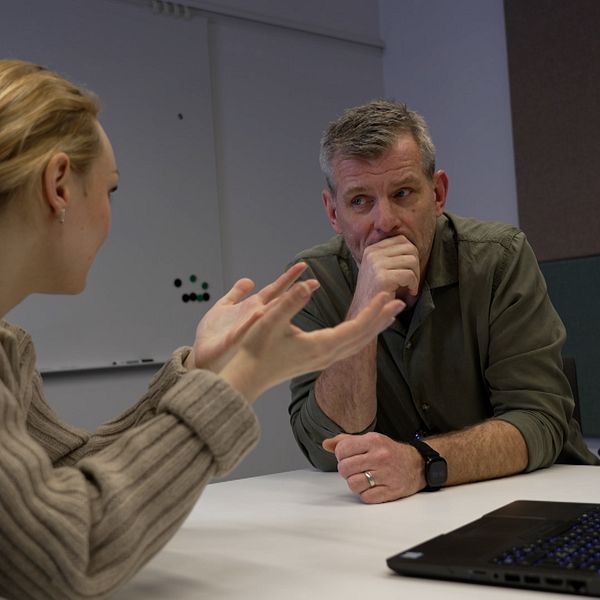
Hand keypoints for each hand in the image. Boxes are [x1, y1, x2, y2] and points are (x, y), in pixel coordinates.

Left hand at [186, 263, 309, 372]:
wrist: (203, 355)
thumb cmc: (214, 335)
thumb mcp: (224, 306)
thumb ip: (237, 293)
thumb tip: (248, 280)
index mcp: (253, 307)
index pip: (276, 289)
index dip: (289, 278)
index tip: (303, 266)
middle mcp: (256, 318)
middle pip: (279, 301)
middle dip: (296, 292)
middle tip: (314, 283)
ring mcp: (248, 329)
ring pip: (268, 316)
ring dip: (282, 306)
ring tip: (299, 293)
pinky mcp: (235, 339)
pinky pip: (245, 329)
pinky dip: (252, 322)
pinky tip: (259, 314)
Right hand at [218, 284, 403, 402]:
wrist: (246, 377)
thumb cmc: (255, 349)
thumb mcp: (270, 320)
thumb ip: (290, 301)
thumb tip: (310, 282)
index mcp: (320, 346)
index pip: (356, 328)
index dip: (373, 311)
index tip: (387, 295)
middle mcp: (326, 356)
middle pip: (363, 337)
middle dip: (381, 318)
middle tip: (399, 301)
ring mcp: (322, 361)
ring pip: (357, 344)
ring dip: (373, 327)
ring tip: (387, 314)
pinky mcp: (317, 361)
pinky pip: (347, 347)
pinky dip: (360, 335)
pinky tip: (361, 329)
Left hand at [323, 432, 424, 502]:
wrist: (417, 464)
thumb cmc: (389, 452)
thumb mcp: (369, 440)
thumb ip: (346, 441)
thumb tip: (326, 444)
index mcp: (373, 441)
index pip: (342, 449)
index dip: (340, 455)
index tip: (347, 456)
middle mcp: (380, 456)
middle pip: (345, 468)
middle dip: (345, 470)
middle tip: (353, 469)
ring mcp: (386, 475)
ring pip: (353, 484)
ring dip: (355, 483)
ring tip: (362, 478)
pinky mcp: (391, 491)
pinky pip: (366, 497)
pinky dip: (366, 494)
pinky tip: (372, 486)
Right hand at [349, 236, 419, 316]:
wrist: (364, 313)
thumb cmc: (375, 293)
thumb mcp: (378, 268)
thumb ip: (390, 255)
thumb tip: (410, 244)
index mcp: (371, 249)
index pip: (401, 240)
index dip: (411, 254)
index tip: (408, 269)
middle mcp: (372, 254)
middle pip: (409, 248)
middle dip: (416, 265)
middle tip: (411, 279)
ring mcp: (376, 265)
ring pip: (412, 260)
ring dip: (416, 275)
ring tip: (409, 286)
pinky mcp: (382, 278)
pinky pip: (409, 275)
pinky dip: (414, 285)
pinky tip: (409, 292)